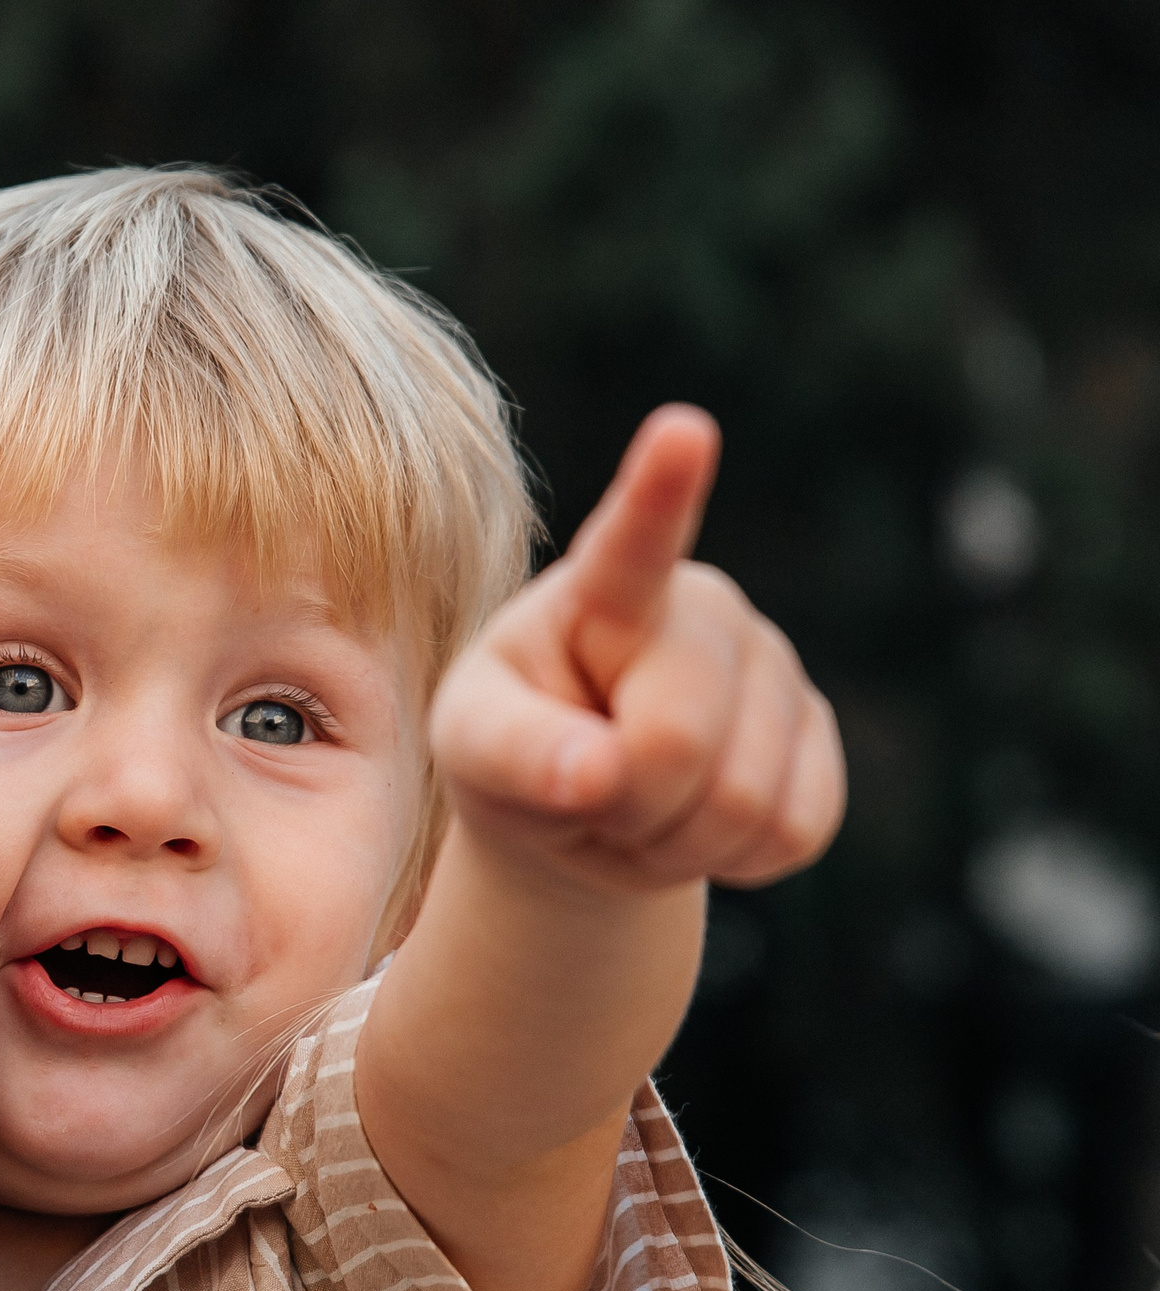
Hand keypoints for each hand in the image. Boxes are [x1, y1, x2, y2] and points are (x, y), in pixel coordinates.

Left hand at [429, 404, 844, 893]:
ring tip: (634, 806)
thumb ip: (514, 754)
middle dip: (626, 801)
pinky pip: (795, 830)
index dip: (661, 490)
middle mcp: (704, 609)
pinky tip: (693, 822)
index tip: (683, 430)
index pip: (634, 541)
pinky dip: (729, 860)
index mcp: (602, 590)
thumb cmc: (509, 755)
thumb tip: (595, 772)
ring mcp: (774, 667)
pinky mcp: (819, 737)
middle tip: (590, 794)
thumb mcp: (472, 752)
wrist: (580, 807)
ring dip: (674, 837)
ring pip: (747, 799)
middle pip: (679, 738)